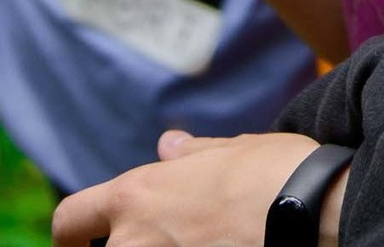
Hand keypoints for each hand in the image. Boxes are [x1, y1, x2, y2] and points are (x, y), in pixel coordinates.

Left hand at [53, 130, 346, 246]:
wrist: (311, 212)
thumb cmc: (275, 172)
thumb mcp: (232, 151)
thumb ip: (191, 156)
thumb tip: (168, 147)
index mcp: (136, 197)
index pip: (71, 219)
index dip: (71, 234)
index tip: (78, 243)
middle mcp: (134, 242)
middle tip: (179, 240)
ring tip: (208, 244)